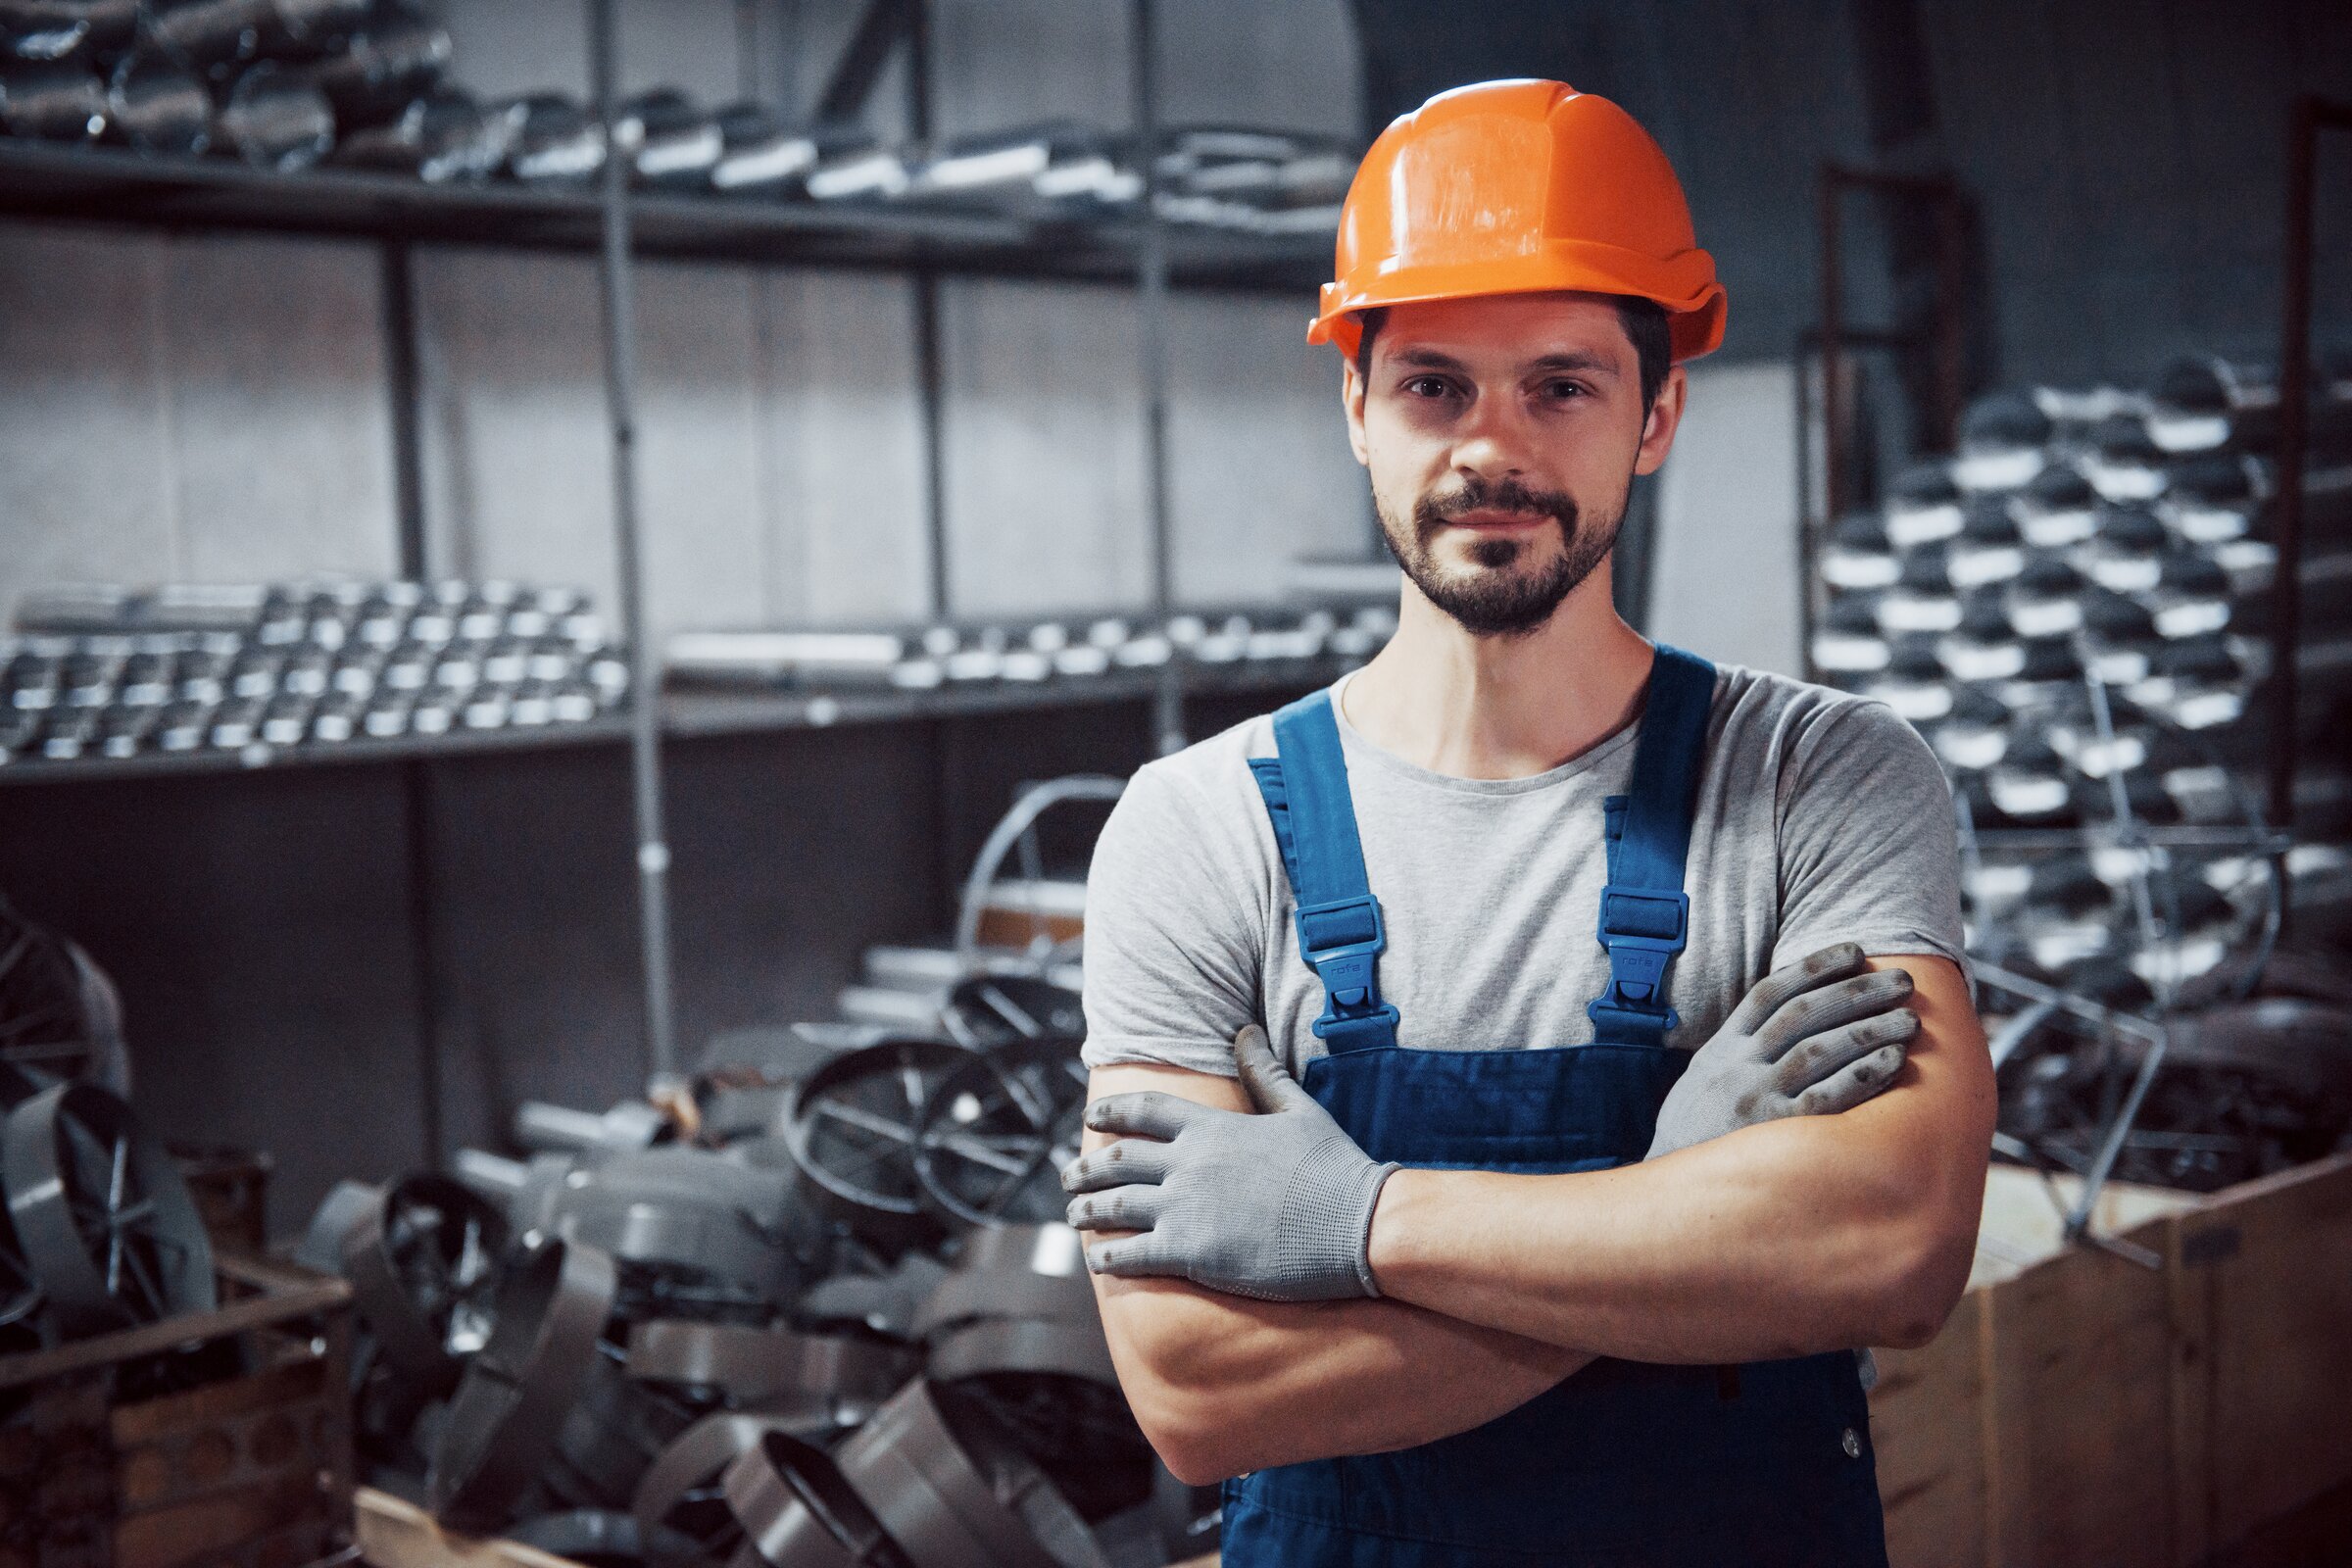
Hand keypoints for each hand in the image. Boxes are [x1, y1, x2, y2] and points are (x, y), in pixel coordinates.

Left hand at [1063, 1024, 1397, 1301]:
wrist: (1360, 1224)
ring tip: (1072, 1218)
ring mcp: (1186, 1209)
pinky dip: (1107, 1257)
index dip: (1110, 1113)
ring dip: (1086, 1213)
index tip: (1090, 1119)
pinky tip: (1097, 1261)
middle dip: (1085, 1170)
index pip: (1144, 1111)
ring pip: (1115, 1207)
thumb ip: (1264, 1072)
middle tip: (1068, 1178)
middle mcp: (1190, 1164)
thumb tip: (1245, 1031)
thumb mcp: (1299, 1110)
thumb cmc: (1335, 1167)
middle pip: (1117, 1160)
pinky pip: (1132, 1255)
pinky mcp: (1192, 1254)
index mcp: (1212, 1128)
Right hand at [1647, 942, 1919, 1158]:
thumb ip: (1738, 1051)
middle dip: (1858, 991)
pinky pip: (1827, 1097)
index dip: (1815, 967)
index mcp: (1722, 1048)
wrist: (1666, 1192)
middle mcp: (1738, 1066)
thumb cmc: (1696, 1135)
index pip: (1771, 991)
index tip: (1856, 951)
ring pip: (1820, 1049)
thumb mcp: (1703, 1081)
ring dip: (1870, 1029)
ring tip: (1910, 1018)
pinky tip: (1894, 1061)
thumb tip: (1783, 1019)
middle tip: (1903, 980)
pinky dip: (1863, 1075)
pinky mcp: (1775, 1134)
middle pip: (1804, 1013)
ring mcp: (1755, 1097)